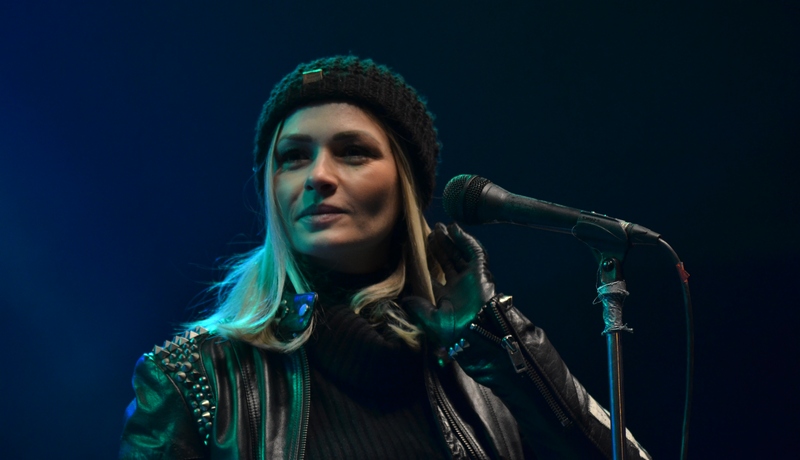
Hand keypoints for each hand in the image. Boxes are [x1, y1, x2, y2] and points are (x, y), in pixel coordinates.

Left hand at [404, 223, 495, 349]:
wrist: (479, 330)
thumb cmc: (455, 330)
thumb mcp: (429, 320)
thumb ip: (417, 308)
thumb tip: (405, 300)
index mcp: (446, 299)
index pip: (433, 277)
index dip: (425, 264)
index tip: (414, 252)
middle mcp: (458, 287)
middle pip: (446, 261)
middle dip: (438, 247)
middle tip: (430, 232)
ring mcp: (470, 278)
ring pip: (458, 254)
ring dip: (449, 241)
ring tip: (439, 227)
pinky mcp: (480, 271)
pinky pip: (472, 251)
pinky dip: (464, 239)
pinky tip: (453, 229)